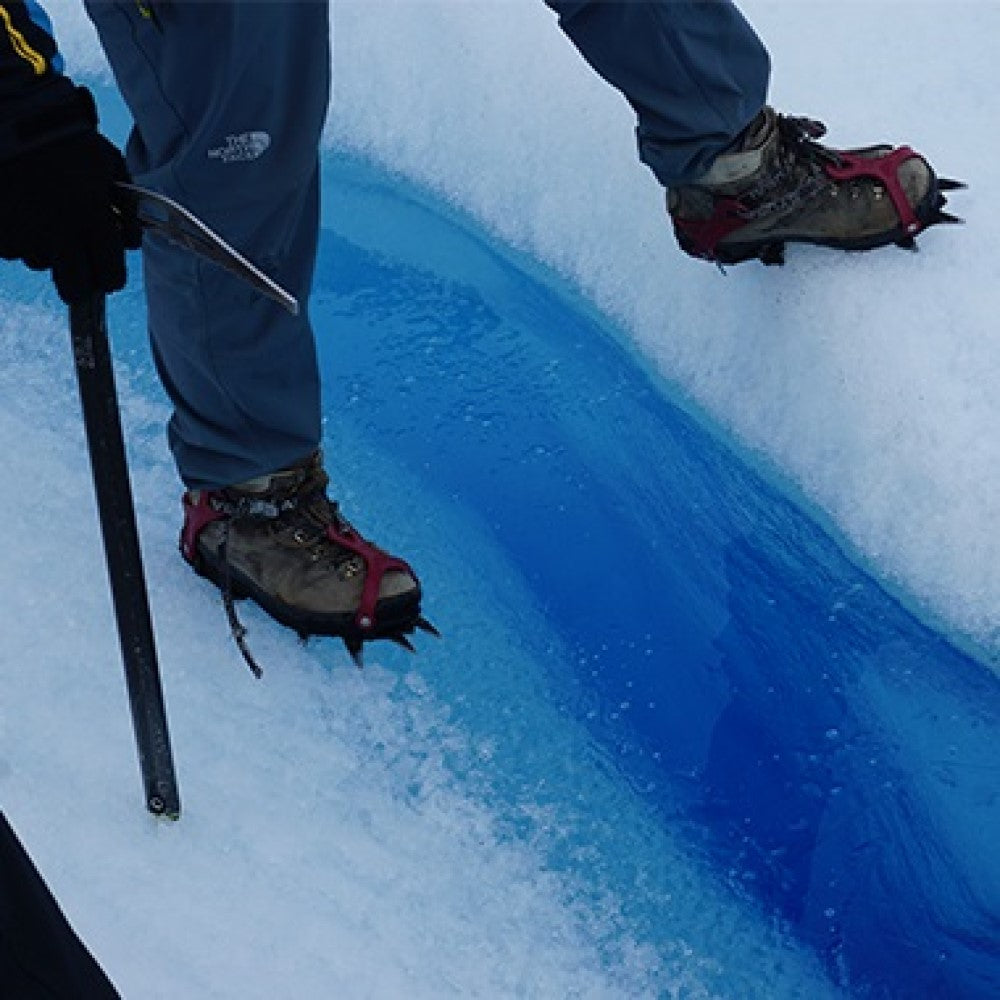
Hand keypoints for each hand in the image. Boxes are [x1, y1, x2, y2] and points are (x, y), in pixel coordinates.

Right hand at [0, 129, 142, 304]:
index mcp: (93, 220)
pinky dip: (18, 236)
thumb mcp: (108, 162)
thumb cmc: (63, 134)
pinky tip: (20, 207)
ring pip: (41, 263)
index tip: (108, 269)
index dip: (112, 275)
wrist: (8, 114)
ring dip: (47, 250)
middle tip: (79, 263)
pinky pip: (12, 248)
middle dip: (81, 281)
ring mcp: (23, 236)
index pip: (111, 277)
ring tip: (42, 214)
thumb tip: (130, 238)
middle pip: (74, 289)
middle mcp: (59, 235)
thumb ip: (125, 203)